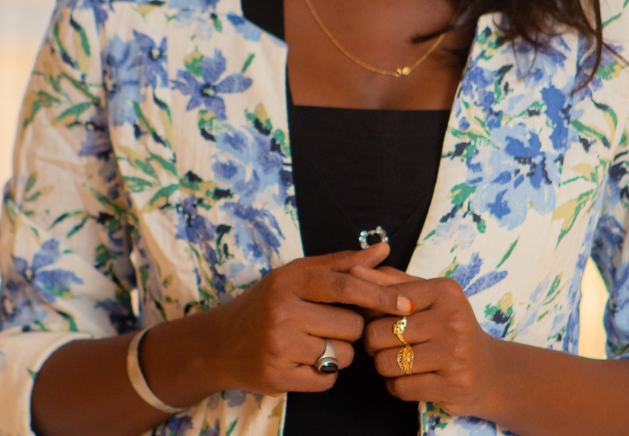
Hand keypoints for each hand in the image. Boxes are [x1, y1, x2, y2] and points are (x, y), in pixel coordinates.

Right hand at [202, 242, 413, 396]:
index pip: (344, 285)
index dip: (378, 295)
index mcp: (290, 280)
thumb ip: (342, 263)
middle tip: (330, 324)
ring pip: (342, 354)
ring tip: (316, 342)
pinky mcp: (278, 377)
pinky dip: (325, 373)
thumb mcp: (298, 274)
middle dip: (350, 328)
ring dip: (340, 352)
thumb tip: (384, 248)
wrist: (221, 343)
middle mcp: (283, 311)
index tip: (406, 304)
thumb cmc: (268, 302)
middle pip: (350, 325)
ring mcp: (279, 346)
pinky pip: (327, 380)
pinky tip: (306, 361)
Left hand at [362, 275, 499, 417]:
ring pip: (387, 363)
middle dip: (374, 343)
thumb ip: (391, 282)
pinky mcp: (453, 385)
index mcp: (445, 290)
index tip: (374, 319)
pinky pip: (401, 388)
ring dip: (384, 367)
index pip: (387, 299)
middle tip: (383, 344)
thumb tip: (354, 267)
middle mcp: (452, 319)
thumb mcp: (427, 297)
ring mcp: (455, 354)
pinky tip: (408, 379)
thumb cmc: (448, 327)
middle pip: (380, 333)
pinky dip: (396, 386)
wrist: (489, 371)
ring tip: (397, 361)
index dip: (371, 313)